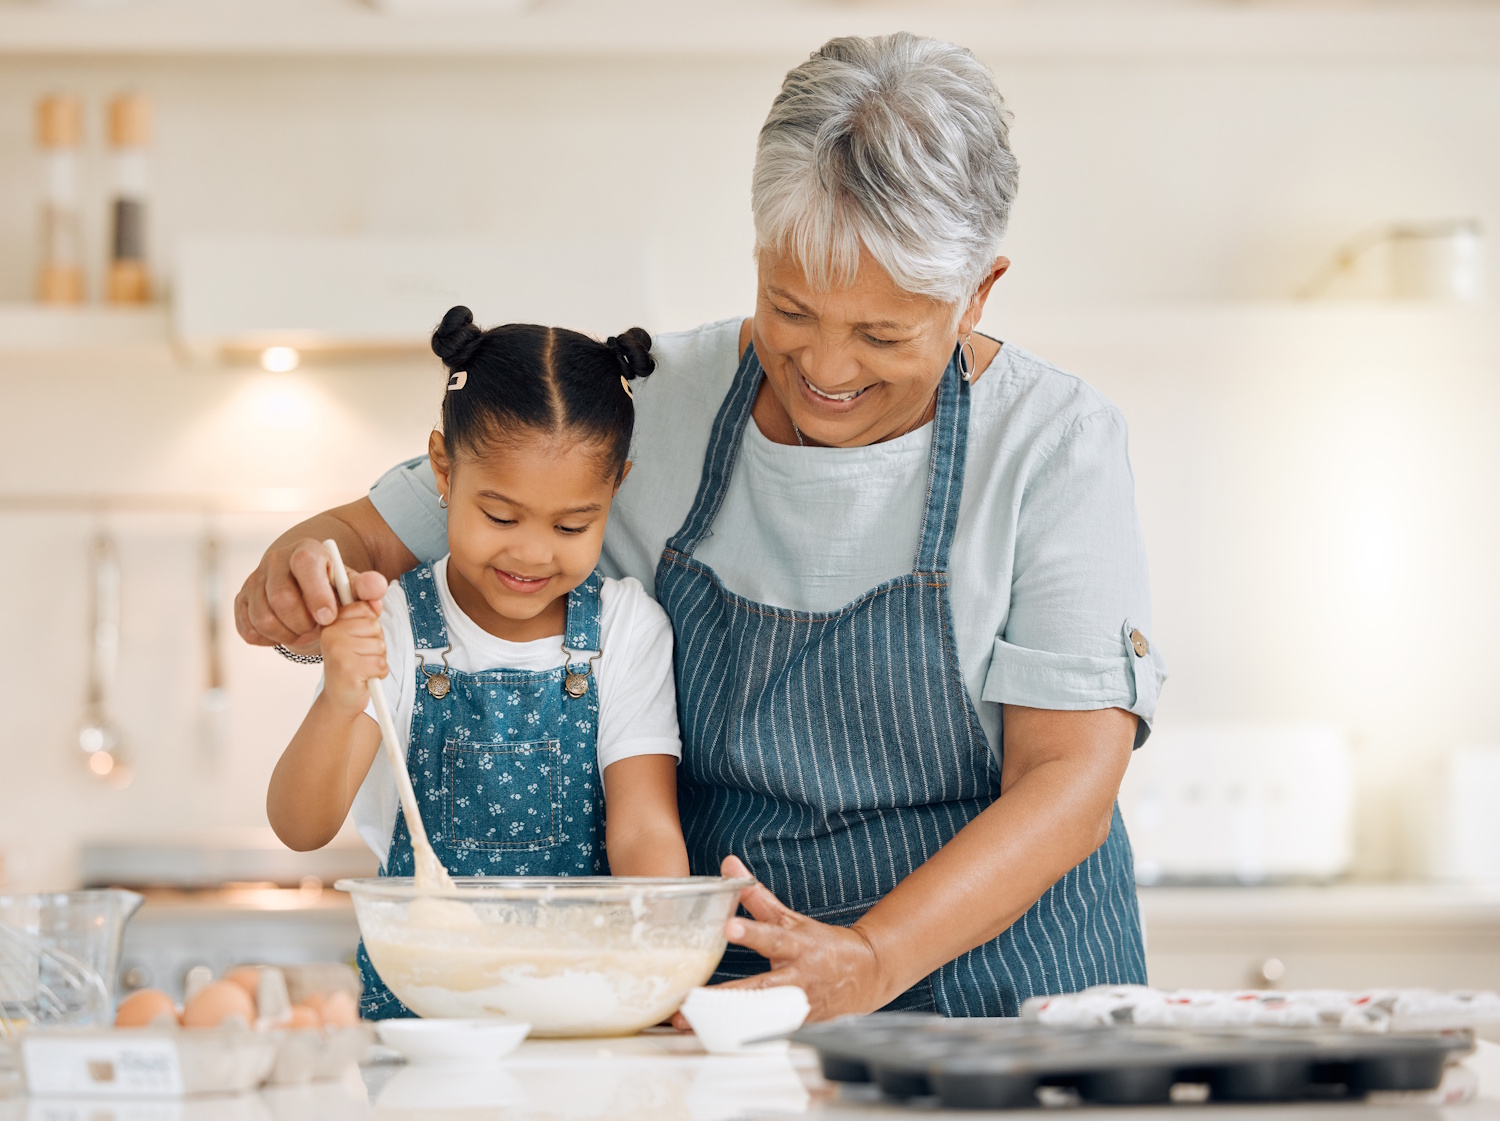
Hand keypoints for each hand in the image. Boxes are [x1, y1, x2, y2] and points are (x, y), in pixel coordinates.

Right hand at [236, 537, 387, 649]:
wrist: (303, 585)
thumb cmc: (331, 587)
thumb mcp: (352, 585)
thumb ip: (367, 587)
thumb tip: (377, 588)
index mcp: (306, 552)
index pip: (305, 564)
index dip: (316, 594)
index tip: (329, 618)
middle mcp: (275, 561)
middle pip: (281, 599)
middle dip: (302, 623)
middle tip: (317, 630)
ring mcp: (254, 581)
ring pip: (263, 618)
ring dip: (287, 635)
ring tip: (304, 633)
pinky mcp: (240, 601)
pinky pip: (248, 629)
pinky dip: (269, 639)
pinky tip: (286, 633)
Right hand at [319, 601, 388, 713]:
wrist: (340, 698)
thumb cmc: (351, 663)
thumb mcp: (357, 633)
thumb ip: (366, 612)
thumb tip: (378, 592)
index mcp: (329, 619)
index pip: (364, 607)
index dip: (369, 624)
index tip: (358, 637)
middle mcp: (329, 632)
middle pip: (374, 625)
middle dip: (375, 642)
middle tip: (360, 655)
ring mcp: (336, 650)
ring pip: (379, 644)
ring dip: (377, 658)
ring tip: (361, 666)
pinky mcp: (347, 669)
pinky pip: (380, 664)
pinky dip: (379, 673)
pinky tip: (364, 678)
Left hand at [673, 856, 892, 1026]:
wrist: (865, 974)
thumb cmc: (820, 945)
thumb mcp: (790, 918)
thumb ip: (756, 896)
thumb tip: (729, 864)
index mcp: (796, 946)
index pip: (772, 936)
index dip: (751, 932)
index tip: (728, 927)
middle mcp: (796, 978)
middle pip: (759, 987)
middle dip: (724, 995)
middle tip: (692, 1000)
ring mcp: (796, 1006)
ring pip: (759, 1017)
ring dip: (725, 1022)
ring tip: (690, 1023)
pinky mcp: (796, 1025)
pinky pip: (765, 1033)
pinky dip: (742, 1037)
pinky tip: (715, 1040)